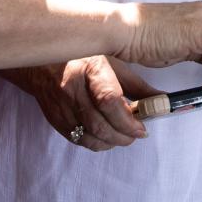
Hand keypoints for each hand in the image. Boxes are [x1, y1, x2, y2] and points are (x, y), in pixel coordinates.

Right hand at [3, 56, 159, 150]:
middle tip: (136, 133)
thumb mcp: (111, 62)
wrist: (40, 63)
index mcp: (89, 68)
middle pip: (100, 125)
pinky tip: (106, 135)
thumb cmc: (82, 58)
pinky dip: (97, 142)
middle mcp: (72, 89)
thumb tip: (162, 101)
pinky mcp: (56, 120)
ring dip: (112, 141)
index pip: (108, 100)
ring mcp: (61, 107)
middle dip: (123, 136)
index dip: (127, 120)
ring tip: (123, 134)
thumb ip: (136, 85)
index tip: (142, 128)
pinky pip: (79, 140)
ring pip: (90, 137)